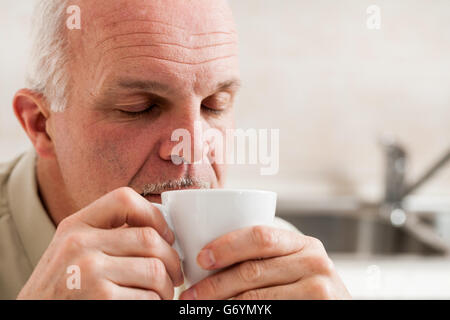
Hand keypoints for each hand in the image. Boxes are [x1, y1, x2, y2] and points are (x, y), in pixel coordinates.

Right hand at [17, 187, 182, 299]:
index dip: (155, 215)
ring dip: (166, 287)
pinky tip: (151, 305)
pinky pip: (148, 297)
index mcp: (76, 225)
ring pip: (154, 271)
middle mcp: (80, 244)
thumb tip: (159, 231)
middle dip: (172, 260)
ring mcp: (89, 272)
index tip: (166, 236)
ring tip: (163, 294)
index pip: (124, 199)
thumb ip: (106, 235)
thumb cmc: (59, 288)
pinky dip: (156, 304)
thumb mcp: (71, 250)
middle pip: (149, 239)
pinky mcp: (101, 299)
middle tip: (174, 275)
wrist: (33, 317)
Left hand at [179, 225, 350, 299]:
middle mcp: (314, 261)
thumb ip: (266, 256)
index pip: (260, 236)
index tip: (200, 258)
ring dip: (222, 304)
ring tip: (200, 306)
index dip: (227, 246)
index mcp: (303, 243)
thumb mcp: (293, 264)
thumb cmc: (305, 286)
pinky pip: (269, 312)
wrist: (336, 307)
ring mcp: (318, 289)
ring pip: (256, 298)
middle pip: (253, 270)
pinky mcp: (316, 309)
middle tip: (190, 294)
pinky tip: (227, 313)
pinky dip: (242, 314)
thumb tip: (206, 258)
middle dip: (215, 284)